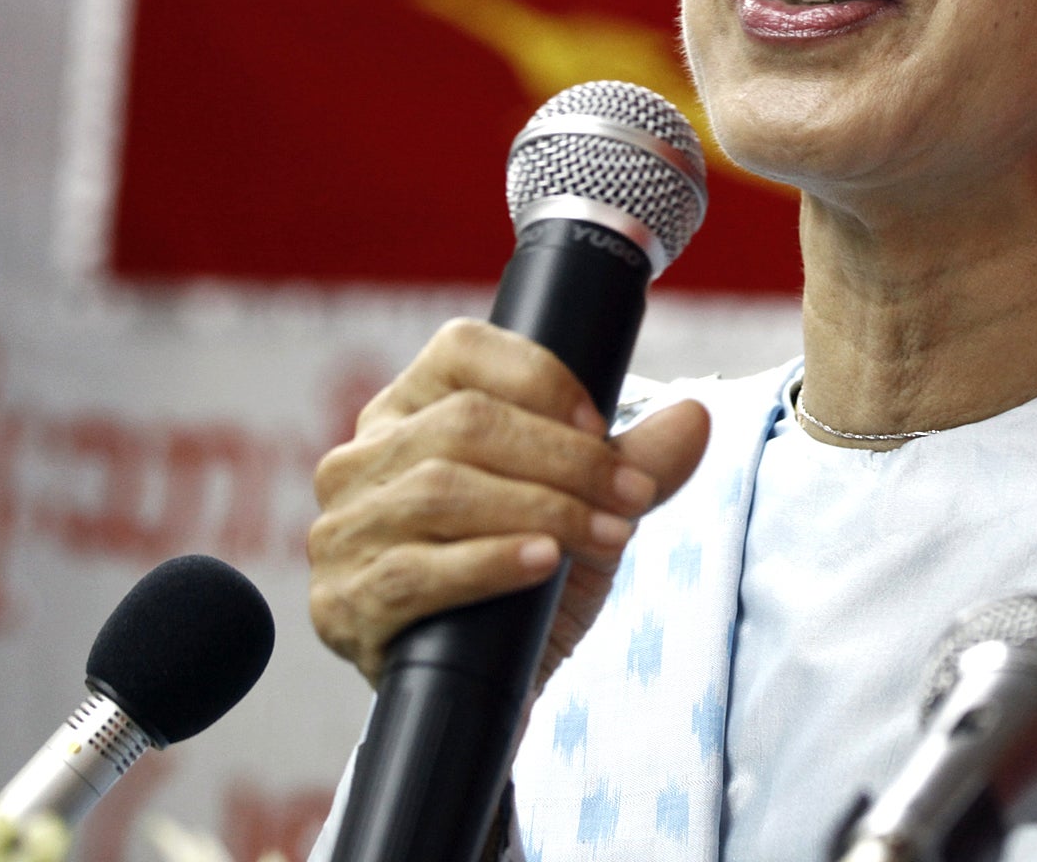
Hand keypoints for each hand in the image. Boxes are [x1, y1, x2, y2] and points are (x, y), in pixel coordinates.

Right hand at [307, 318, 709, 688]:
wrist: (494, 684)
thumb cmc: (528, 574)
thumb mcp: (589, 508)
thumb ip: (638, 462)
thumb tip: (695, 417)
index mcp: (410, 409)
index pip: (462, 351)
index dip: (539, 379)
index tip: (601, 424)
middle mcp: (360, 459)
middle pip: (463, 423)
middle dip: (564, 459)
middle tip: (631, 497)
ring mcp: (341, 531)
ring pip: (441, 490)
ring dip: (542, 511)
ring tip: (607, 535)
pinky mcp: (342, 603)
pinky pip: (413, 571)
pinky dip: (488, 562)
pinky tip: (541, 563)